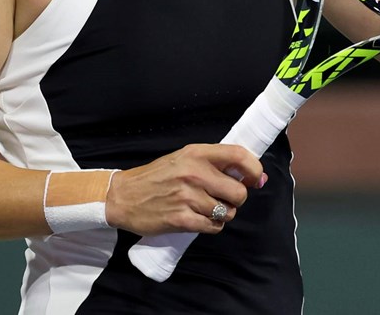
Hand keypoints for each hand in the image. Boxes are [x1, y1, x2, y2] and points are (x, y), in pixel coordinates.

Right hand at [105, 144, 265, 235]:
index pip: (239, 156)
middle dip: (236, 199)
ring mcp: (188, 197)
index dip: (254, 169)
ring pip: (227, 212)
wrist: (123, 196)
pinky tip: (199, 219)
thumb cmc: (157, 176)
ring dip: (222, 214)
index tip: (255, 179)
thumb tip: (255, 177)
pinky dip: (211, 226)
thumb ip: (216, 164)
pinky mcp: (181, 219)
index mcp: (197, 153)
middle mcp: (194, 173)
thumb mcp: (184, 159)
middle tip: (223, 198)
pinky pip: (213, 227)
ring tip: (206, 209)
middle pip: (239, 192)